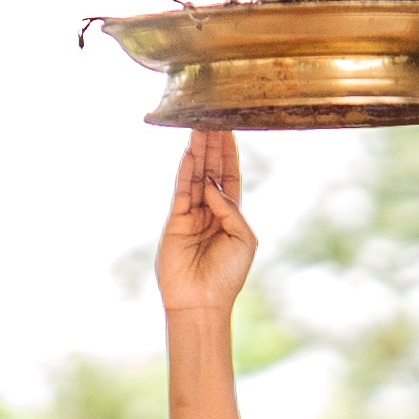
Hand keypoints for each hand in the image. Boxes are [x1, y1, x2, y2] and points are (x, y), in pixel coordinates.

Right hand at [158, 127, 257, 327]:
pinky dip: (184, 172)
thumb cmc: (227, 275)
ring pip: (195, 176)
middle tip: (212, 116)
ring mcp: (191, 214)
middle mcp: (210, 210)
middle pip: (211, 170)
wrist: (202, 301)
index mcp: (230, 214)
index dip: (229, 153)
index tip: (229, 128)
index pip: (230, 176)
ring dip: (197, 152)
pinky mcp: (176, 222)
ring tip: (199, 126)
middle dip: (212, 145)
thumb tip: (212, 187)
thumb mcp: (243, 239)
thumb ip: (231, 209)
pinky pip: (181, 192)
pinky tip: (188, 154)